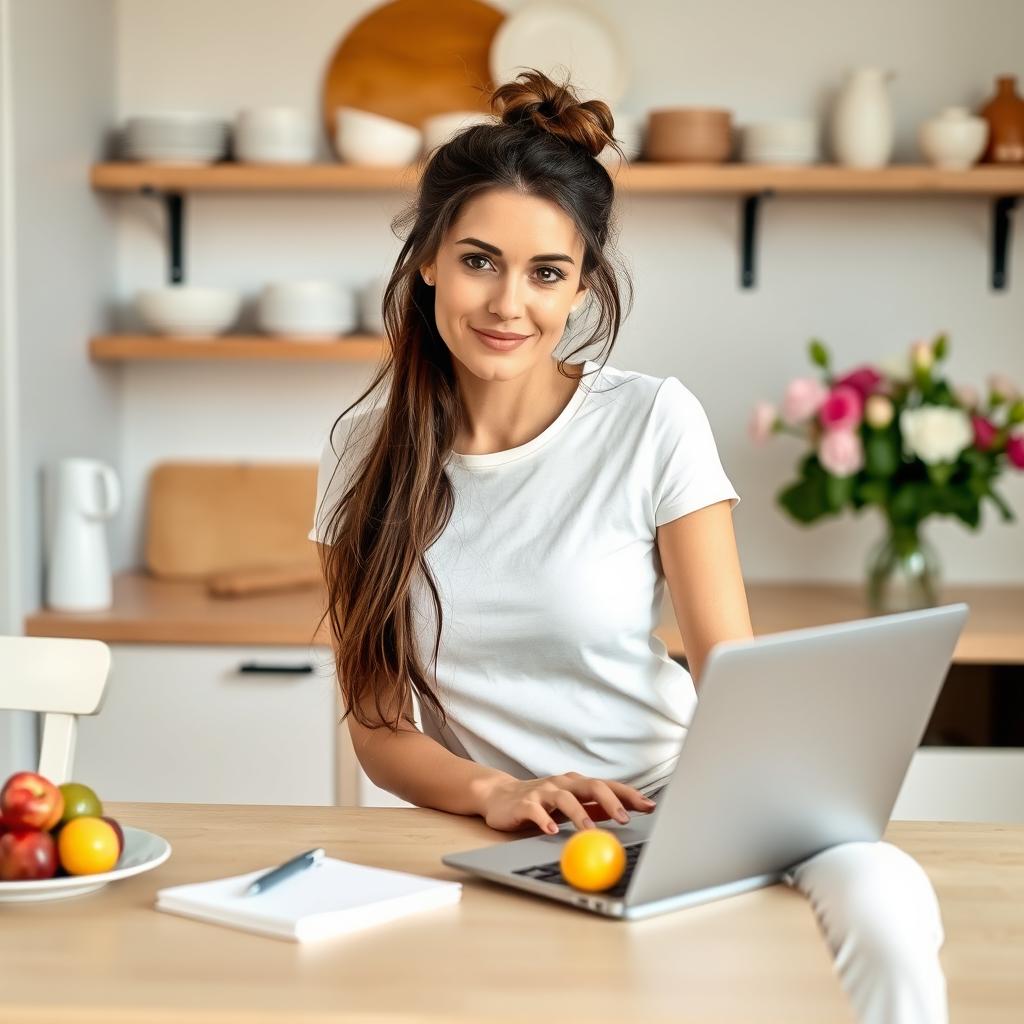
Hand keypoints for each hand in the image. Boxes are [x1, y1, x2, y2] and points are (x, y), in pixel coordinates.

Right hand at [478, 771, 656, 834]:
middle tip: (625, 820)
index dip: (629, 795)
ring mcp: (542, 792)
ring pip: (564, 799)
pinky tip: (551, 830)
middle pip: (591, 787)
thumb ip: (594, 808)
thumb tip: (626, 814)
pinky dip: (544, 820)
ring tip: (590, 831)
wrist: (499, 796)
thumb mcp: (570, 803)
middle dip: (611, 802)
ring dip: (579, 814)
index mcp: (576, 784)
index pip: (608, 786)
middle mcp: (562, 784)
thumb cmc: (541, 801)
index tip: (650, 806)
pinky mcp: (523, 804)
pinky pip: (535, 810)